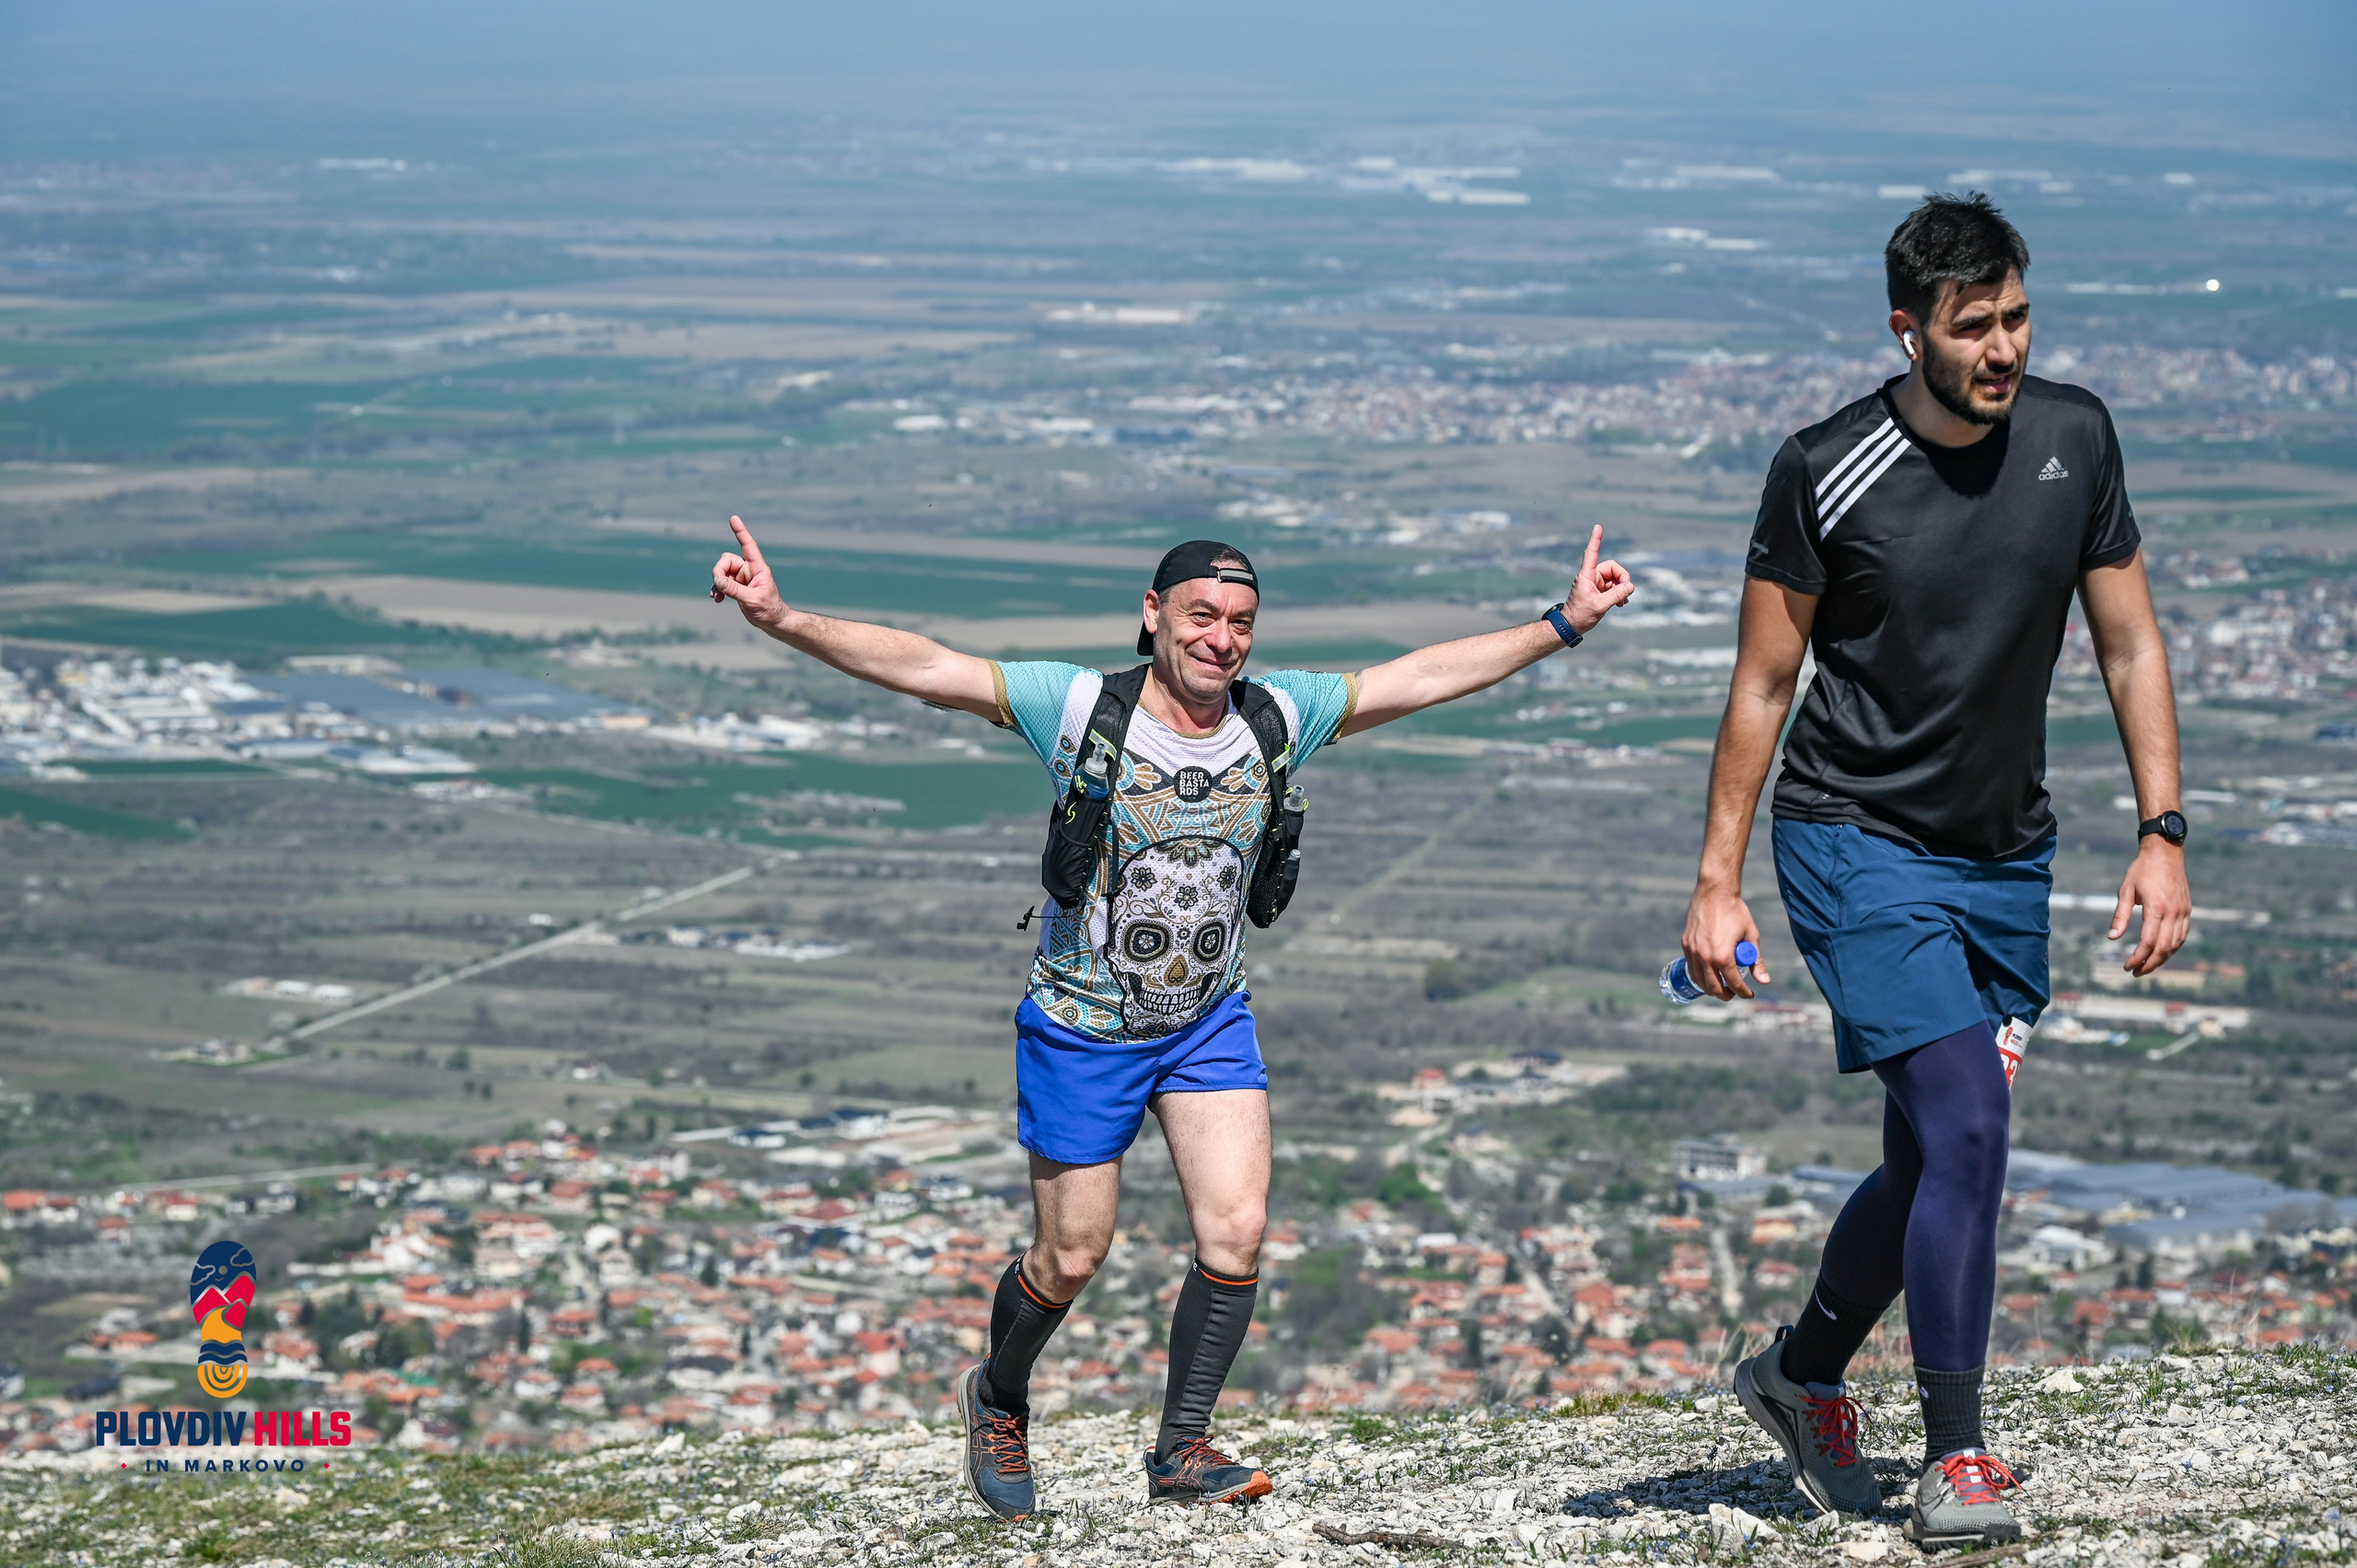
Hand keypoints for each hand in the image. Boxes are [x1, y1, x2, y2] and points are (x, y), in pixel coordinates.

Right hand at [710, 515, 786, 630]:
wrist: (772, 622)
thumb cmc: (769, 609)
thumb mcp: (752, 600)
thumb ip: (734, 590)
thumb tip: (717, 580)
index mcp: (758, 568)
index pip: (748, 546)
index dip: (741, 532)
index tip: (733, 518)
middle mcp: (749, 570)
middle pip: (727, 560)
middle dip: (719, 571)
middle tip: (718, 585)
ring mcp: (741, 578)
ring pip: (721, 571)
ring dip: (716, 582)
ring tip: (717, 596)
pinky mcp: (736, 586)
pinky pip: (721, 582)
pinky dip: (717, 588)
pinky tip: (717, 598)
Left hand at [1565, 525, 1634, 633]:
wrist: (1571, 626)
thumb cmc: (1580, 615)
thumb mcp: (1600, 606)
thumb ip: (1617, 595)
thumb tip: (1630, 586)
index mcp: (1586, 576)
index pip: (1592, 554)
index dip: (1595, 540)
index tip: (1598, 527)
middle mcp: (1591, 577)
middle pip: (1613, 568)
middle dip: (1623, 578)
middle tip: (1626, 593)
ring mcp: (1596, 584)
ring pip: (1616, 578)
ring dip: (1622, 589)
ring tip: (1623, 602)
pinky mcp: (1599, 591)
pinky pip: (1614, 587)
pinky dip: (1620, 593)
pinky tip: (1622, 603)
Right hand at [1682, 885, 1770, 1000]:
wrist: (1714, 892)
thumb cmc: (1735, 912)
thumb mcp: (1751, 936)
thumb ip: (1757, 960)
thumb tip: (1764, 981)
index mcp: (1724, 956)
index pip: (1734, 983)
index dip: (1743, 992)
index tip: (1749, 993)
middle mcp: (1705, 957)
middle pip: (1714, 987)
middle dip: (1726, 994)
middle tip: (1733, 993)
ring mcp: (1693, 951)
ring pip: (1699, 980)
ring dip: (1710, 988)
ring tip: (1720, 987)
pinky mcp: (1686, 944)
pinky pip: (1691, 967)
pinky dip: (1699, 976)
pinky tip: (1707, 975)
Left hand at [2110, 840, 2190, 976]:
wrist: (2166, 852)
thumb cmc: (2142, 870)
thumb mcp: (2126, 891)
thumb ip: (2120, 916)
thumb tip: (2112, 938)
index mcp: (2156, 907)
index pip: (2148, 941)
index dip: (2138, 957)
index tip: (2127, 966)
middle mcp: (2173, 912)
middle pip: (2164, 947)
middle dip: (2150, 964)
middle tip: (2135, 972)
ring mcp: (2183, 912)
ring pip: (2176, 944)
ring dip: (2162, 959)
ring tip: (2146, 966)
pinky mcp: (2187, 910)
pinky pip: (2182, 935)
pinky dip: (2173, 948)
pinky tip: (2161, 953)